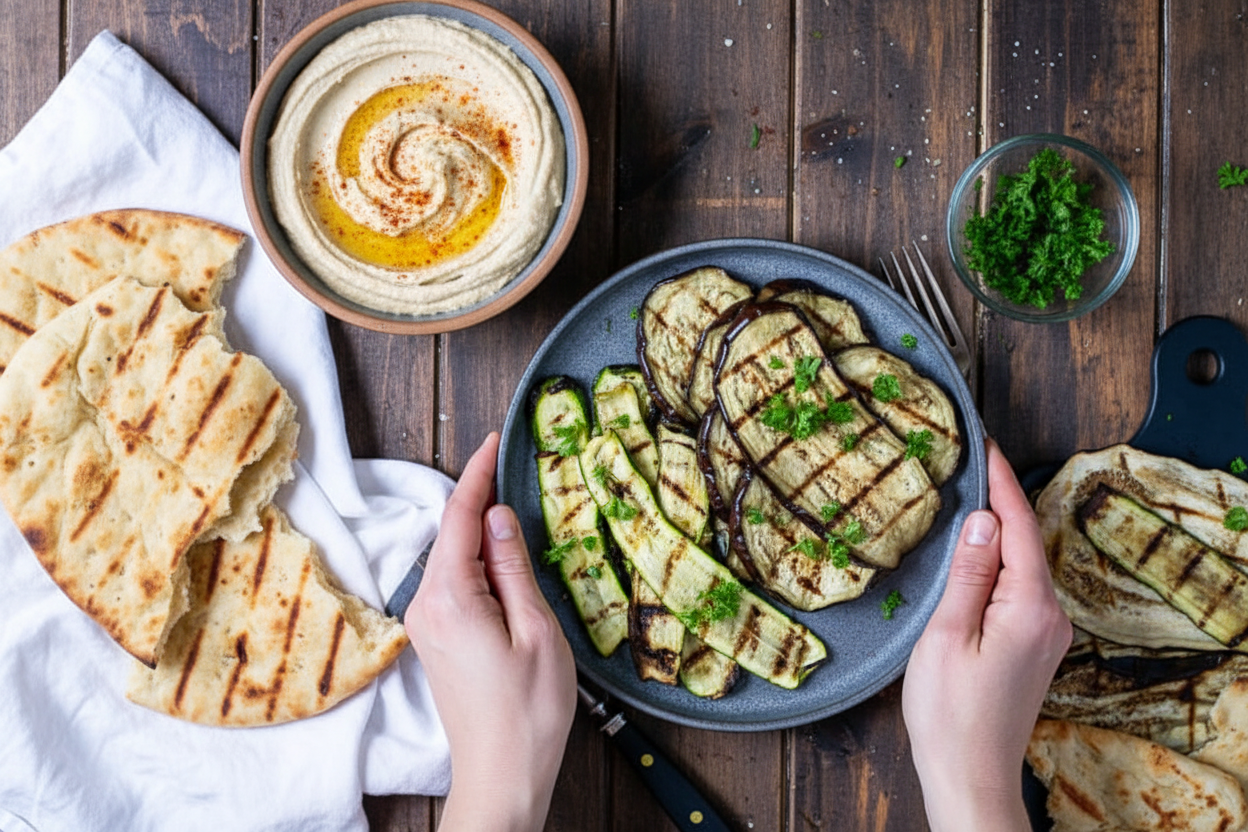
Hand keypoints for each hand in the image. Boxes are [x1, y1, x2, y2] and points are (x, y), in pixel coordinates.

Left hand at [406, 432, 576, 831]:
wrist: (501, 776)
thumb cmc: (527, 713)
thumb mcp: (536, 631)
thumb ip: (513, 568)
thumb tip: (499, 516)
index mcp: (451, 597)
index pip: (462, 516)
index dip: (479, 473)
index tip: (494, 439)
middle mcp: (426, 605)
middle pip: (454, 533)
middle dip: (483, 500)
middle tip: (514, 469)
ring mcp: (426, 624)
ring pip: (455, 559)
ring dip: (483, 535)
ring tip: (518, 517)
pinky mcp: (435, 640)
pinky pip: (454, 584)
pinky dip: (479, 564)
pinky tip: (505, 565)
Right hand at [902, 438, 1071, 831]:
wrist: (970, 775)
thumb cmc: (950, 713)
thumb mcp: (948, 634)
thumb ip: (969, 573)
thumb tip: (983, 519)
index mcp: (1030, 607)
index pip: (1018, 525)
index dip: (1000, 481)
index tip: (985, 443)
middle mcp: (1050, 616)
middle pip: (1024, 541)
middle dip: (998, 500)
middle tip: (969, 461)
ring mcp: (1046, 633)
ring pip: (1021, 565)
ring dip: (996, 533)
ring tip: (965, 498)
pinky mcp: (1034, 647)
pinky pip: (1019, 589)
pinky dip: (997, 563)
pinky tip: (973, 555)